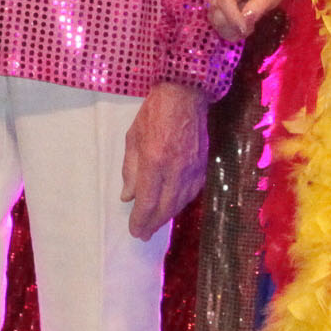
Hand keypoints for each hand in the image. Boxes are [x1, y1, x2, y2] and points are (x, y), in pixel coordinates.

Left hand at [122, 81, 208, 240]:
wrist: (184, 95)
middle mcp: (176, 169)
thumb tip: (128, 196)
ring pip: (181, 202)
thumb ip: (130, 170)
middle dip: (154, 224)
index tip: (135, 231)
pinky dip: (181, 203)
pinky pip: (192, 191)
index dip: (141, 220)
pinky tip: (174, 206)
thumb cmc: (153, 113)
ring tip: (156, 224)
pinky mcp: (203, 165)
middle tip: (144, 235)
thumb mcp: (132, 139)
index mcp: (155, 161)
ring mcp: (193, 168)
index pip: (147, 201)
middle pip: (166, 207)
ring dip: (167, 216)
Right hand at [207, 0, 289, 41]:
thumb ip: (258, 6)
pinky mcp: (215, 12)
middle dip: (236, 27)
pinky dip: (233, 32)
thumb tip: (246, 19)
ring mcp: (214, 2)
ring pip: (218, 25)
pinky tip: (243, 24)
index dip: (233, 18)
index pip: (225, 1)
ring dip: (235, 30)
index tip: (245, 30)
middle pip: (218, 17)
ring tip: (249, 22)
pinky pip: (220, 28)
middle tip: (253, 25)